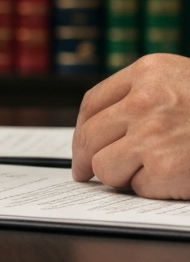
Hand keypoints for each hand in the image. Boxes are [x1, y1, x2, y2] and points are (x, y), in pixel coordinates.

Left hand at [72, 54, 189, 198]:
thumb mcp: (183, 80)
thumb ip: (145, 92)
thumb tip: (100, 128)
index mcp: (149, 72)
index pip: (92, 103)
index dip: (81, 130)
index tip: (81, 147)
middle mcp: (147, 100)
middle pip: (89, 136)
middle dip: (86, 160)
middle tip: (87, 173)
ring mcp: (154, 134)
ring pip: (104, 166)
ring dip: (120, 176)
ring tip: (146, 173)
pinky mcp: (168, 167)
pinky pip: (137, 187)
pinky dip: (153, 189)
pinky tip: (175, 179)